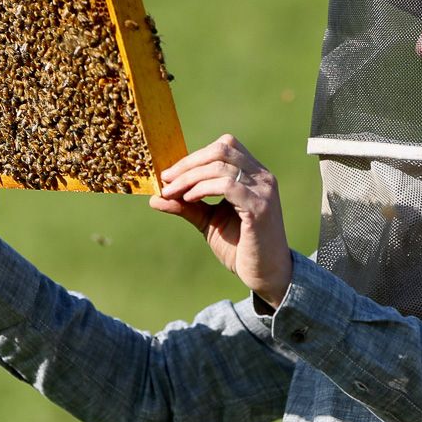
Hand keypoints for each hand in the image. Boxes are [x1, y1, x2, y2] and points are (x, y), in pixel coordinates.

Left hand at [151, 134, 292, 306]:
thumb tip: (156, 197)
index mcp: (254, 175)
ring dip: (190, 177)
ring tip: (172, 193)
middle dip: (188, 163)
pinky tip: (190, 199)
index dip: (194, 156)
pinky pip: (227, 185)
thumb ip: (187, 206)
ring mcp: (263, 190)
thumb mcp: (208, 221)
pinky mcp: (259, 207)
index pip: (224, 146)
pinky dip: (203, 188)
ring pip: (220, 166)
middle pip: (222, 149)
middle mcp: (262, 177)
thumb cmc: (240, 247)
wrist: (265, 274)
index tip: (170, 174)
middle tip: (166, 180)